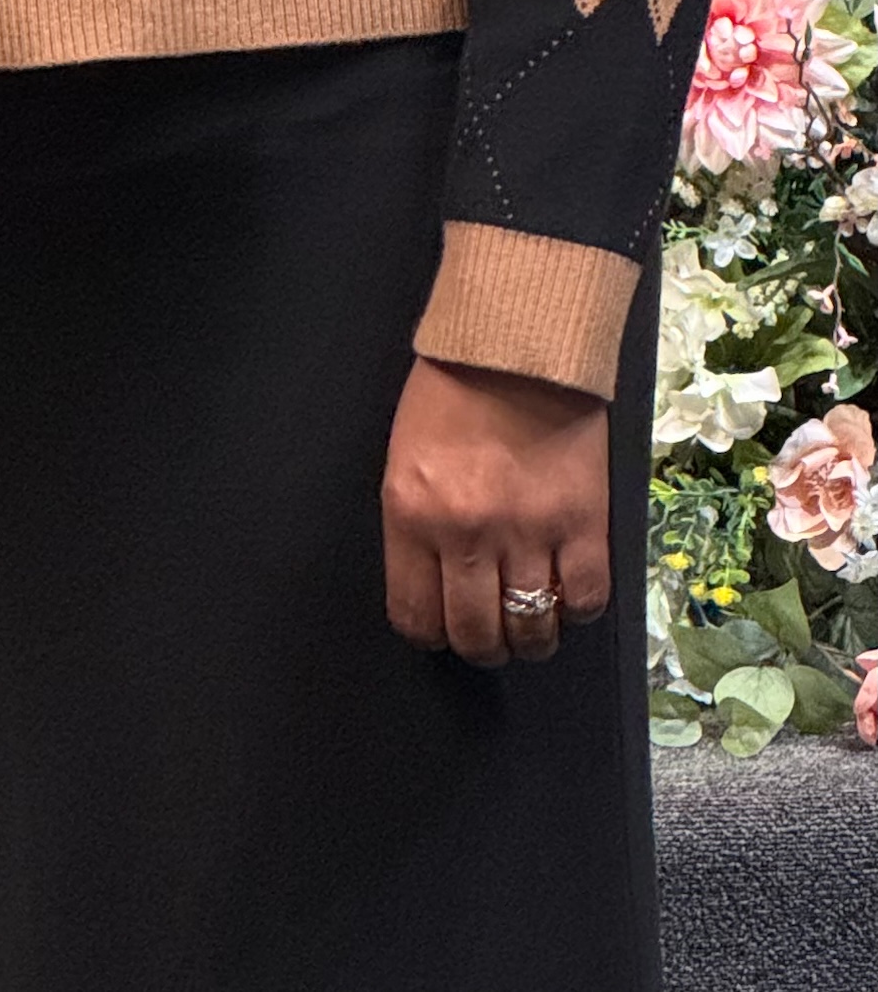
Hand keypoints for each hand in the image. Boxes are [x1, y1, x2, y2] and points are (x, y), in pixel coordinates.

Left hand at [381, 353, 610, 665]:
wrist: (516, 346)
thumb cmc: (451, 393)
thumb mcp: (405, 458)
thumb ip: (415, 525)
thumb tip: (432, 586)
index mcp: (411, 512)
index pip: (415, 614)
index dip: (430, 632)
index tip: (441, 627)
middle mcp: (467, 532)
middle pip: (476, 635)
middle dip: (482, 645)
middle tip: (489, 632)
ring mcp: (529, 532)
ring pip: (532, 629)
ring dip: (530, 637)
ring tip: (529, 620)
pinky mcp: (583, 524)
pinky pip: (585, 600)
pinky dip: (577, 608)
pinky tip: (566, 591)